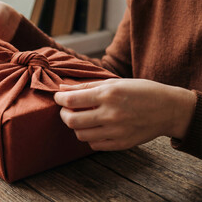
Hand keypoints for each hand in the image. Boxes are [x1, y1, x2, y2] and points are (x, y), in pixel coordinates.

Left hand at [54, 79, 196, 150]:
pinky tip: (94, 128)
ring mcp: (116, 131)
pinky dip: (89, 137)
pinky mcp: (121, 144)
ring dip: (76, 126)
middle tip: (66, 110)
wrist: (168, 109)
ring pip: (81, 135)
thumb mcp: (114, 82)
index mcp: (108, 94)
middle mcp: (111, 114)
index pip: (71, 99)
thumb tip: (62, 88)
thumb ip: (86, 86)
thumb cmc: (140, 91)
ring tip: (82, 118)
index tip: (58, 97)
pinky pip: (94, 145)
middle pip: (72, 120)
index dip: (59, 98)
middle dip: (63, 114)